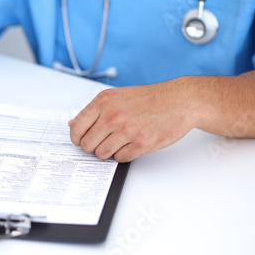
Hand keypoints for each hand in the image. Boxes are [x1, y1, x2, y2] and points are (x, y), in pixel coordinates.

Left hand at [68, 81, 198, 161]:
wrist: (180, 100)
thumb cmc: (150, 98)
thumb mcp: (117, 96)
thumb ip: (95, 111)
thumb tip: (74, 124)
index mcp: (104, 101)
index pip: (77, 128)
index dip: (78, 138)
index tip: (82, 140)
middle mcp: (113, 115)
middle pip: (87, 145)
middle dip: (94, 147)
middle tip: (104, 142)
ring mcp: (127, 130)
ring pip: (102, 154)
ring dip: (109, 152)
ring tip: (120, 142)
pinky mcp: (142, 143)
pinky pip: (121, 158)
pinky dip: (124, 154)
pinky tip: (132, 144)